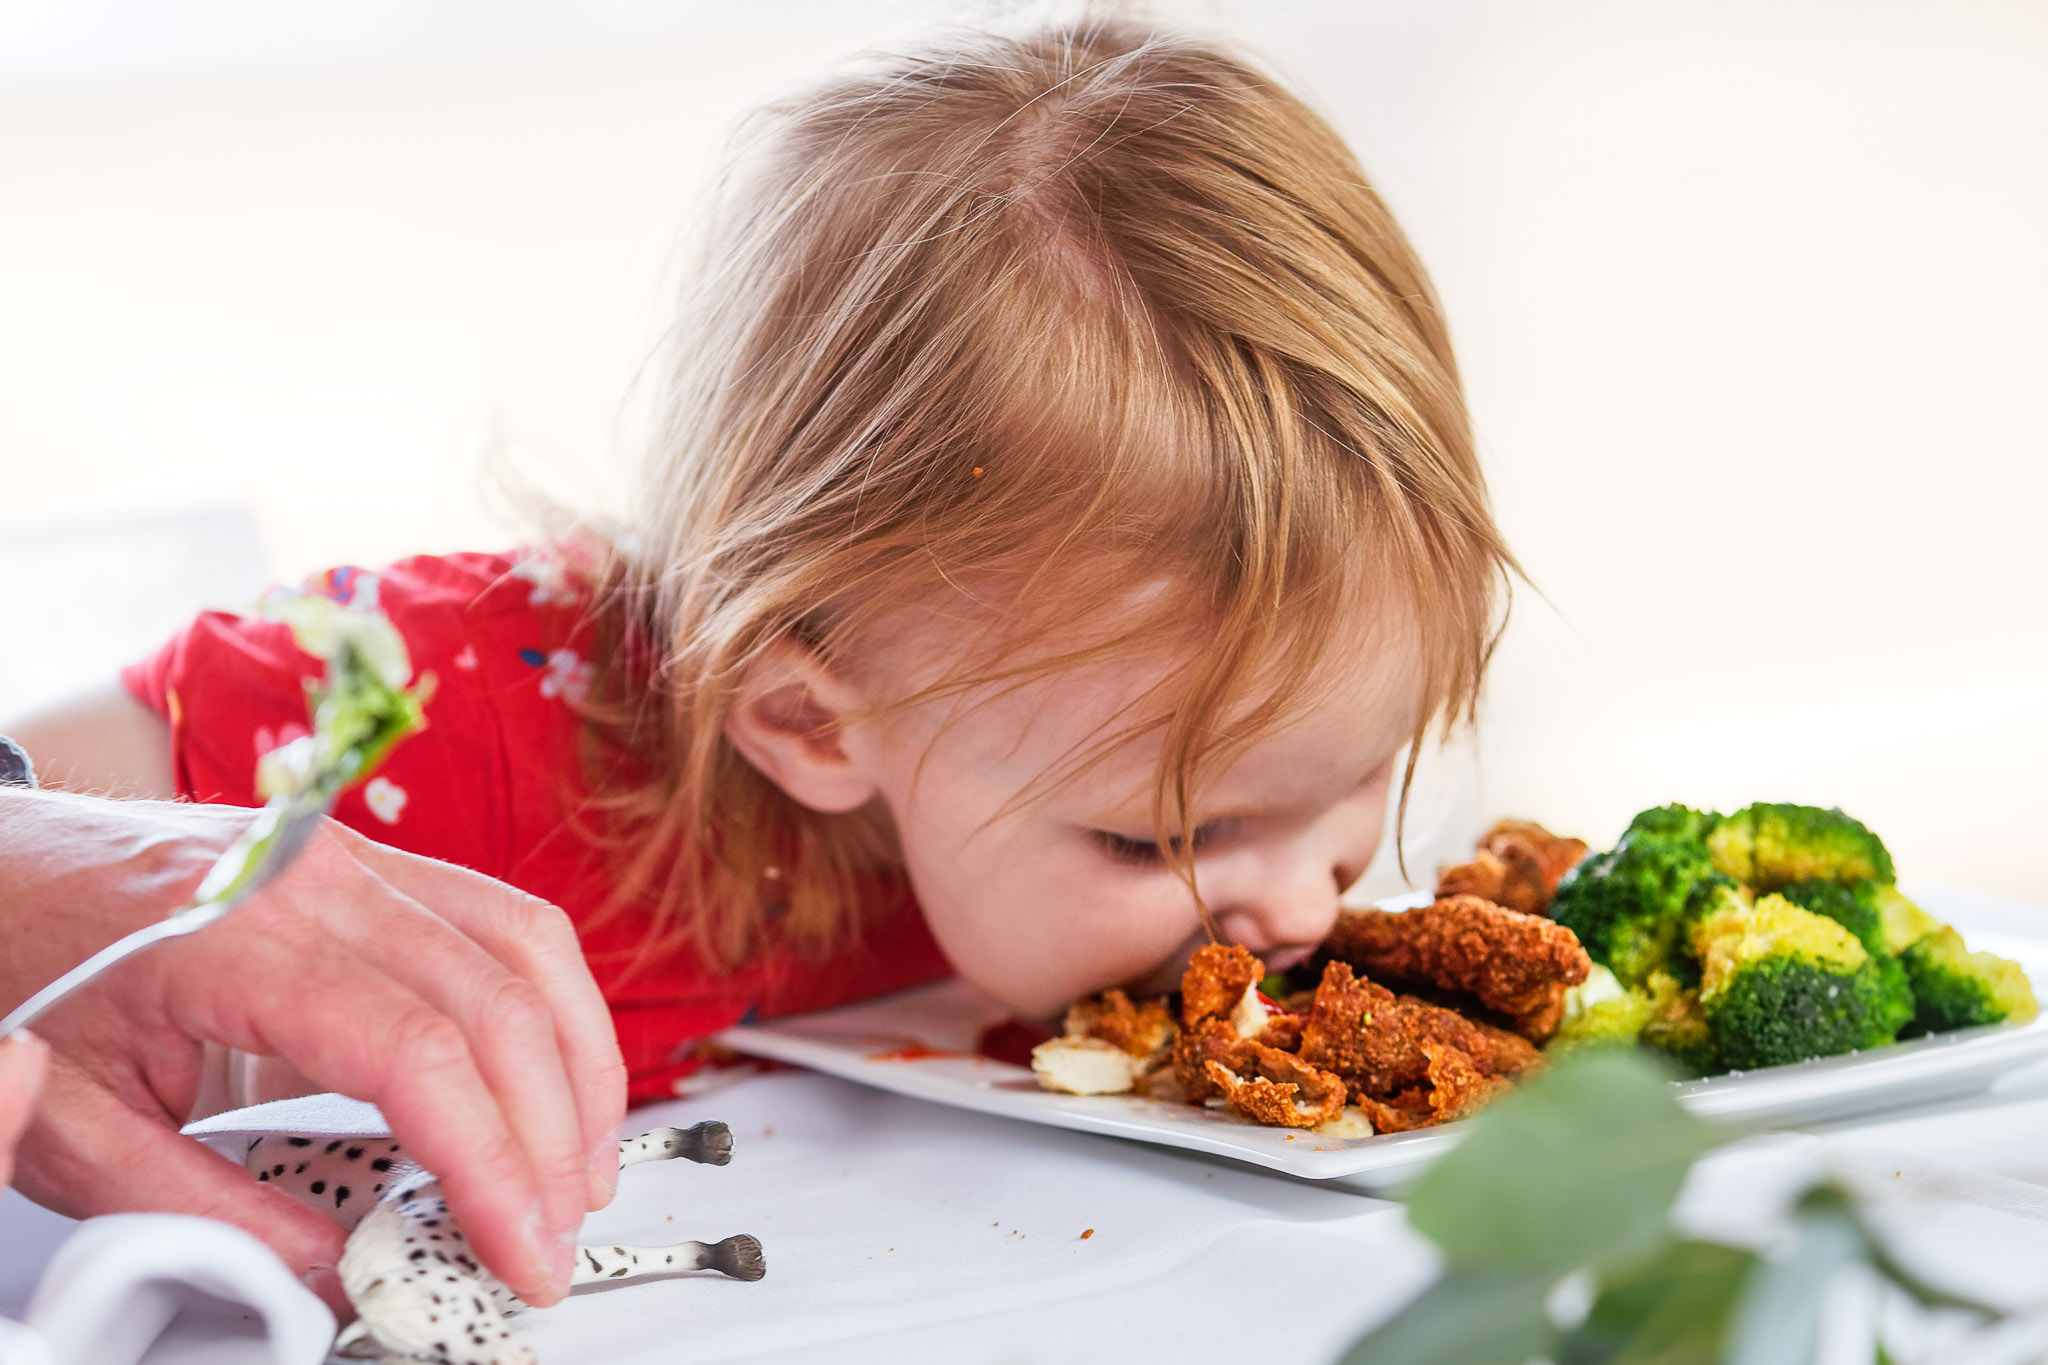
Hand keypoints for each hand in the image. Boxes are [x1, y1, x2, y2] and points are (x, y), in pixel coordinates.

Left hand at [0, 788, 626, 1309]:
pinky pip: (503, 920)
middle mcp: (319, 878)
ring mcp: (356, 857)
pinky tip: (555, 1079)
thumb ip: (205, 1213)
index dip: (490, 1163)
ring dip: (578, 1066)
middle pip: (498, 1002)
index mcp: (239, 937)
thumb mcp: (74, 1127)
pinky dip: (551, 1007)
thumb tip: (335, 1270)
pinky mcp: (374, 863)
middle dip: (550, 1137)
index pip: (420, 1052)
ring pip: (528, 946)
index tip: (518, 1250)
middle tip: (553, 1239)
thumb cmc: (21, 970)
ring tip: (582, 1169)